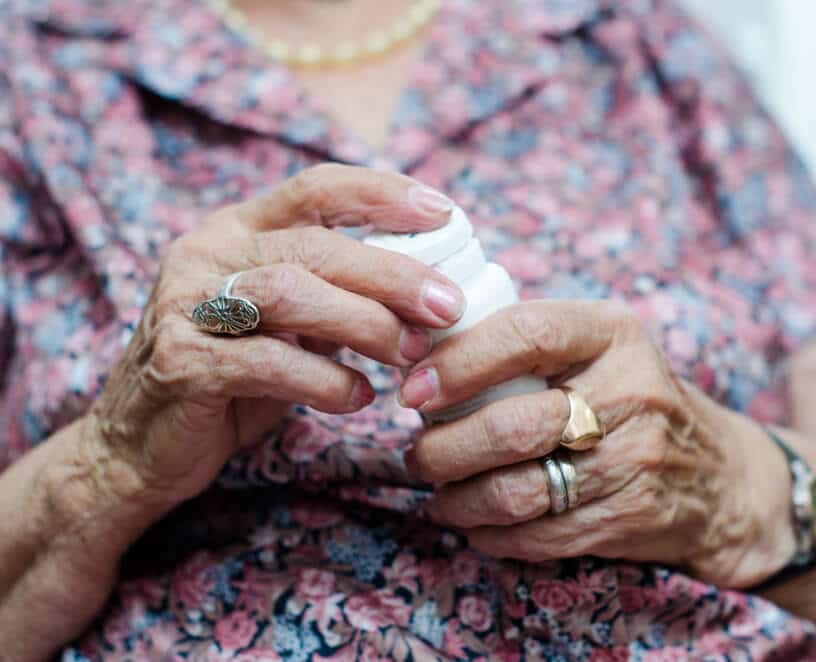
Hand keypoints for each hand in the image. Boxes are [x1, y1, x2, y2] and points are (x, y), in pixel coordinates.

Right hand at [89, 164, 465, 508]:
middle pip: (314, 245)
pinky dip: (324, 381)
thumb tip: (430, 290)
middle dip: (392, 275)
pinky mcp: (181, 362)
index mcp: (237, 230)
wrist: (142, 446)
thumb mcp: (289, 326)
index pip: (315, 189)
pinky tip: (358, 397)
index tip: (445, 211)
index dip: (382, 193)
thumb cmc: (233, 378)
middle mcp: (207, 254)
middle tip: (447, 307)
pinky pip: (266, 362)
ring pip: (290, 293)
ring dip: (365, 323)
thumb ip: (338, 297)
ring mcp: (186, 305)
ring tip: (412, 354)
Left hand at [402, 300, 794, 587]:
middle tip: (417, 453)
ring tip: (437, 490)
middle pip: (514, 426)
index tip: (414, 389)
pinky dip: (490, 534)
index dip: (458, 363)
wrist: (720, 474)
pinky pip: (539, 536)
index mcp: (614, 334)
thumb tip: (423, 351)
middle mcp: (631, 392)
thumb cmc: (634, 397)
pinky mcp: (632, 517)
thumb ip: (529, 342)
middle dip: (444, 448)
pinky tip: (474, 521)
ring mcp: (636, 460)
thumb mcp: (601, 346)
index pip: (527, 334)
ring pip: (519, 491)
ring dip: (458, 498)